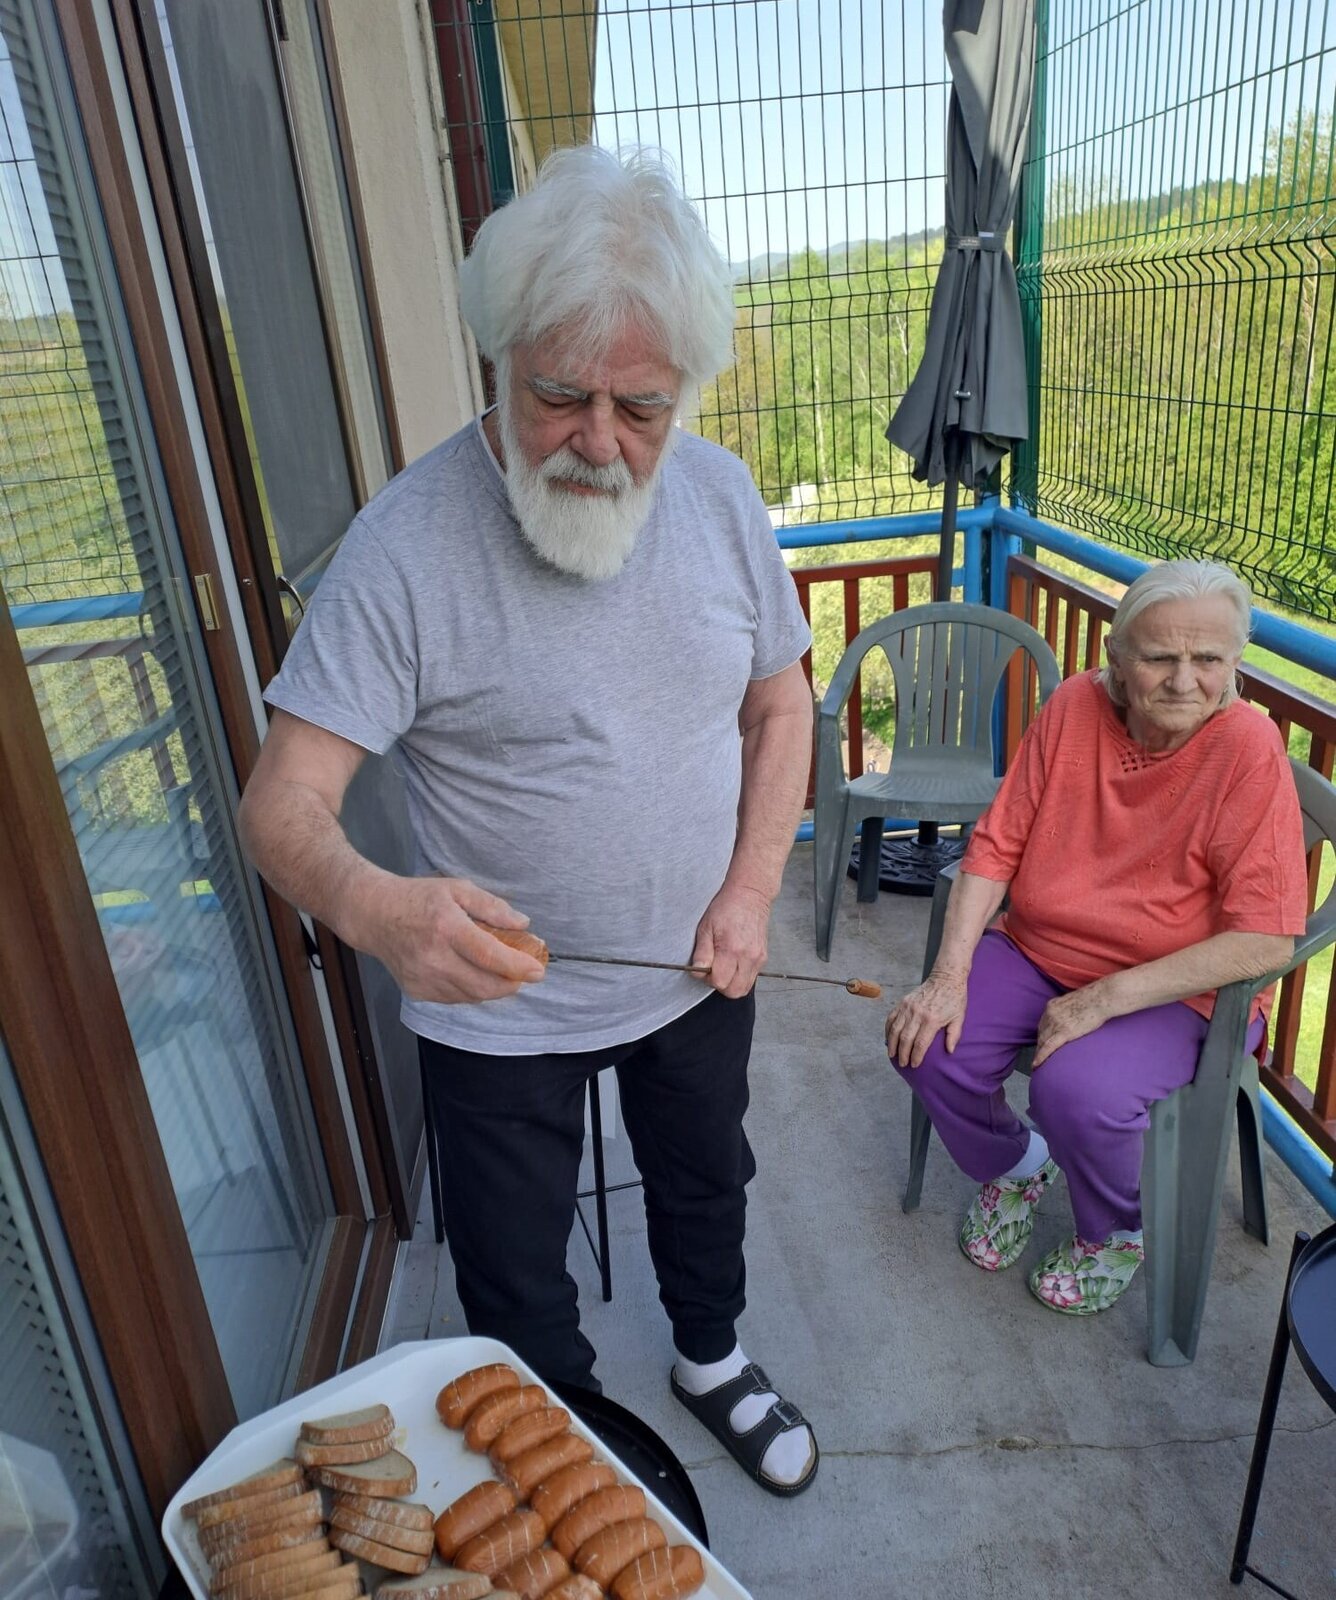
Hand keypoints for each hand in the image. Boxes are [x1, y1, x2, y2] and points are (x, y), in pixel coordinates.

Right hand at [361, 875, 545, 1003]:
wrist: (374, 915)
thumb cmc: (419, 898)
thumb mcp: (458, 889)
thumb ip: (492, 906)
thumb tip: (523, 924)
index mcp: (447, 928)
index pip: (490, 956)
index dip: (518, 967)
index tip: (538, 970)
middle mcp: (434, 957)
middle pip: (484, 985)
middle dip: (511, 983)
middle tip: (525, 973)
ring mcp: (423, 978)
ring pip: (472, 995)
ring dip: (493, 988)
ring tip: (500, 970)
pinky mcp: (417, 990)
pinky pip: (455, 998)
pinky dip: (471, 990)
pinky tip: (472, 972)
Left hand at [690, 883, 770, 997]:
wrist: (750, 895)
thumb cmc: (727, 907)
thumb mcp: (706, 927)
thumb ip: (702, 952)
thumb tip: (698, 971)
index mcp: (732, 949)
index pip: (720, 982)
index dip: (708, 979)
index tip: (704, 968)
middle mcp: (749, 957)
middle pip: (734, 991)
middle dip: (720, 985)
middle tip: (713, 970)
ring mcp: (758, 958)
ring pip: (744, 988)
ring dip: (731, 984)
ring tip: (723, 967)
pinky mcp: (763, 958)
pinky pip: (751, 978)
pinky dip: (740, 977)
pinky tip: (732, 963)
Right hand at [884, 971, 968, 1067]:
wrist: (945, 977)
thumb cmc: (954, 998)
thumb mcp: (959, 1017)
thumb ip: (954, 1035)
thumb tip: (949, 1051)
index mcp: (932, 1020)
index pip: (920, 1043)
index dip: (916, 1056)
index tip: (914, 1065)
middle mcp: (917, 1014)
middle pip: (905, 1039)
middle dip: (903, 1054)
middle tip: (902, 1064)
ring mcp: (908, 1007)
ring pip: (895, 1029)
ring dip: (892, 1044)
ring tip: (892, 1055)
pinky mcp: (903, 1002)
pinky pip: (891, 1018)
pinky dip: (888, 1029)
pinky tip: (888, 1038)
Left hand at [1033, 984, 1112, 1066]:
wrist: (1100, 998)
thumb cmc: (1094, 999)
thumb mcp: (1073, 1002)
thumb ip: (1067, 1010)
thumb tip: (1070, 1018)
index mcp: (1052, 1006)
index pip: (1043, 1023)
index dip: (1042, 1034)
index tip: (1041, 1042)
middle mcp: (1050, 1013)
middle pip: (1041, 1033)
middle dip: (1040, 1044)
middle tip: (1039, 1055)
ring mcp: (1056, 1023)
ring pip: (1043, 1041)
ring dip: (1040, 1052)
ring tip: (1038, 1063)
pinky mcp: (1065, 1032)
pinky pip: (1049, 1047)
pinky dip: (1041, 1056)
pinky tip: (1036, 1065)